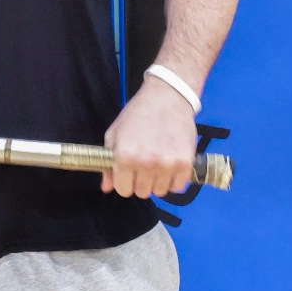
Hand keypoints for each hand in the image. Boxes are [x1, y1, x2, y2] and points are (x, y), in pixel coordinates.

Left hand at [101, 77, 196, 198]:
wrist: (167, 98)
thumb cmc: (137, 114)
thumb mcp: (114, 134)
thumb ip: (108, 163)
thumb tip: (106, 188)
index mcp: (125, 156)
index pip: (123, 190)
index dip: (124, 182)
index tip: (128, 173)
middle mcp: (146, 163)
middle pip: (142, 192)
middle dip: (140, 181)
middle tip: (144, 165)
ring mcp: (167, 164)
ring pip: (160, 191)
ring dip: (157, 181)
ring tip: (157, 163)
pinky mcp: (186, 163)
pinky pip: (178, 187)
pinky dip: (174, 180)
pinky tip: (170, 165)